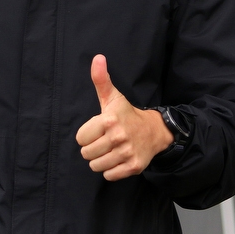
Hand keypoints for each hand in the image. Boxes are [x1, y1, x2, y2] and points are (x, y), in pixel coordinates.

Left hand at [75, 54, 173, 180]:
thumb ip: (101, 79)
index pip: (80, 138)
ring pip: (96, 166)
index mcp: (109, 120)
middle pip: (86, 154)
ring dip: (101, 160)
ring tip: (110, 150)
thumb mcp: (112, 97)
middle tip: (104, 140)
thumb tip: (97, 57)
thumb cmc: (127, 114)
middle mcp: (118, 137)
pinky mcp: (133, 167)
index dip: (87, 134)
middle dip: (93, 148)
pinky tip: (118, 158)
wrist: (154, 131)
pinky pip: (109, 175)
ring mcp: (126, 153)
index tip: (98, 129)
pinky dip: (111, 170)